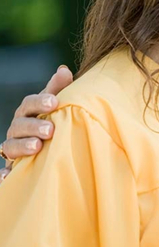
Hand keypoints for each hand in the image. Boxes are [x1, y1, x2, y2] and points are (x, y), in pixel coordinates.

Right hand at [1, 65, 72, 181]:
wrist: (43, 146)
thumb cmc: (50, 120)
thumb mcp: (54, 105)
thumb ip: (58, 89)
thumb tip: (63, 70)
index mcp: (28, 112)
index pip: (29, 104)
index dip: (40, 102)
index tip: (55, 102)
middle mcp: (17, 128)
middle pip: (20, 125)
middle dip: (33, 126)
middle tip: (50, 130)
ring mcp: (12, 147)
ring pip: (10, 146)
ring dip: (21, 146)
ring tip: (36, 147)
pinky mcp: (11, 168)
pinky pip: (4, 171)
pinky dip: (3, 174)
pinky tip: (7, 177)